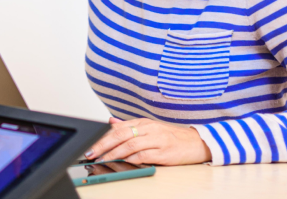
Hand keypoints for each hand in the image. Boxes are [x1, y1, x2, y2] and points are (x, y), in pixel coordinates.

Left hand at [86, 117, 210, 165]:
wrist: (197, 142)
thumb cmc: (171, 137)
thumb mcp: (150, 128)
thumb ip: (130, 126)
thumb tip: (111, 122)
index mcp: (143, 122)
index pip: (117, 129)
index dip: (101, 138)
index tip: (89, 147)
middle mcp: (148, 129)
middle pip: (120, 136)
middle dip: (103, 146)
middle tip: (91, 154)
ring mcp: (156, 140)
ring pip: (130, 145)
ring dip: (113, 154)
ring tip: (102, 160)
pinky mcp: (164, 152)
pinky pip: (143, 155)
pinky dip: (130, 159)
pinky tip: (121, 163)